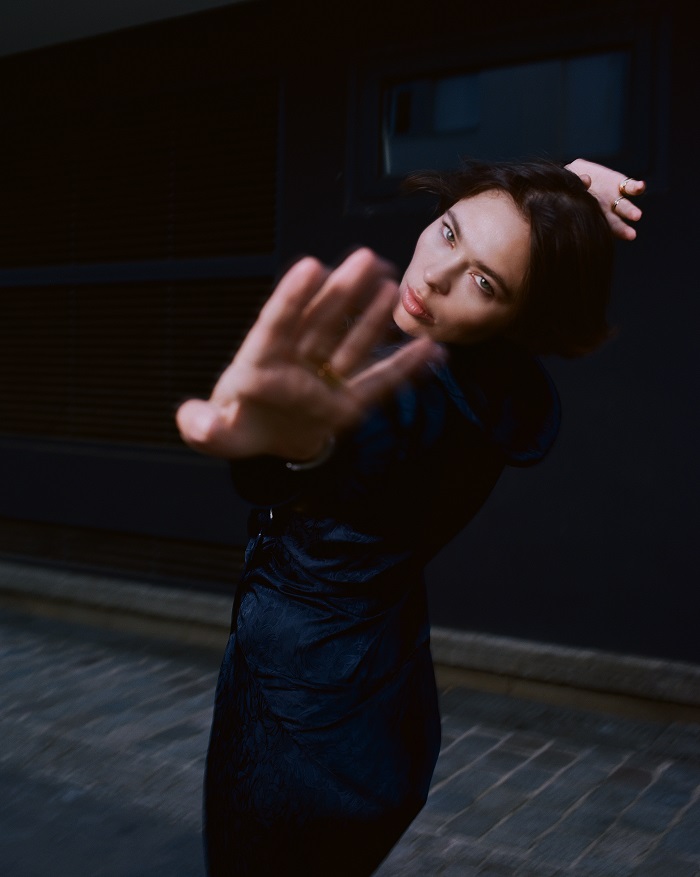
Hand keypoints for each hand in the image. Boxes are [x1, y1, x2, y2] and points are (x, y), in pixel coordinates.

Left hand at [176, 249, 442, 460]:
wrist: (270, 443)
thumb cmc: (237, 427)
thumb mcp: (214, 433)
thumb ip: (202, 427)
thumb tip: (195, 422)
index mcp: (259, 362)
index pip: (276, 324)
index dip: (292, 297)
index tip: (310, 266)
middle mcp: (296, 361)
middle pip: (321, 323)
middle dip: (342, 292)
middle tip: (365, 258)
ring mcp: (325, 379)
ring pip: (352, 344)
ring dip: (373, 318)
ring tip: (393, 287)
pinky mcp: (349, 402)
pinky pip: (379, 385)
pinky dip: (405, 370)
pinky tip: (432, 351)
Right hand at [566, 158, 645, 240]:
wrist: (573, 176)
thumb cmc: (565, 190)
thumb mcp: (563, 193)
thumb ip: (575, 188)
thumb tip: (586, 181)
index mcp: (591, 219)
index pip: (600, 230)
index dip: (607, 235)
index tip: (615, 240)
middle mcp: (605, 212)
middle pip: (614, 223)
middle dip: (622, 229)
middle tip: (631, 235)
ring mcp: (613, 198)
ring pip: (624, 207)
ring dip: (630, 211)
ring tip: (636, 216)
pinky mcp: (620, 183)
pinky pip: (630, 186)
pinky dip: (636, 187)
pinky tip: (640, 187)